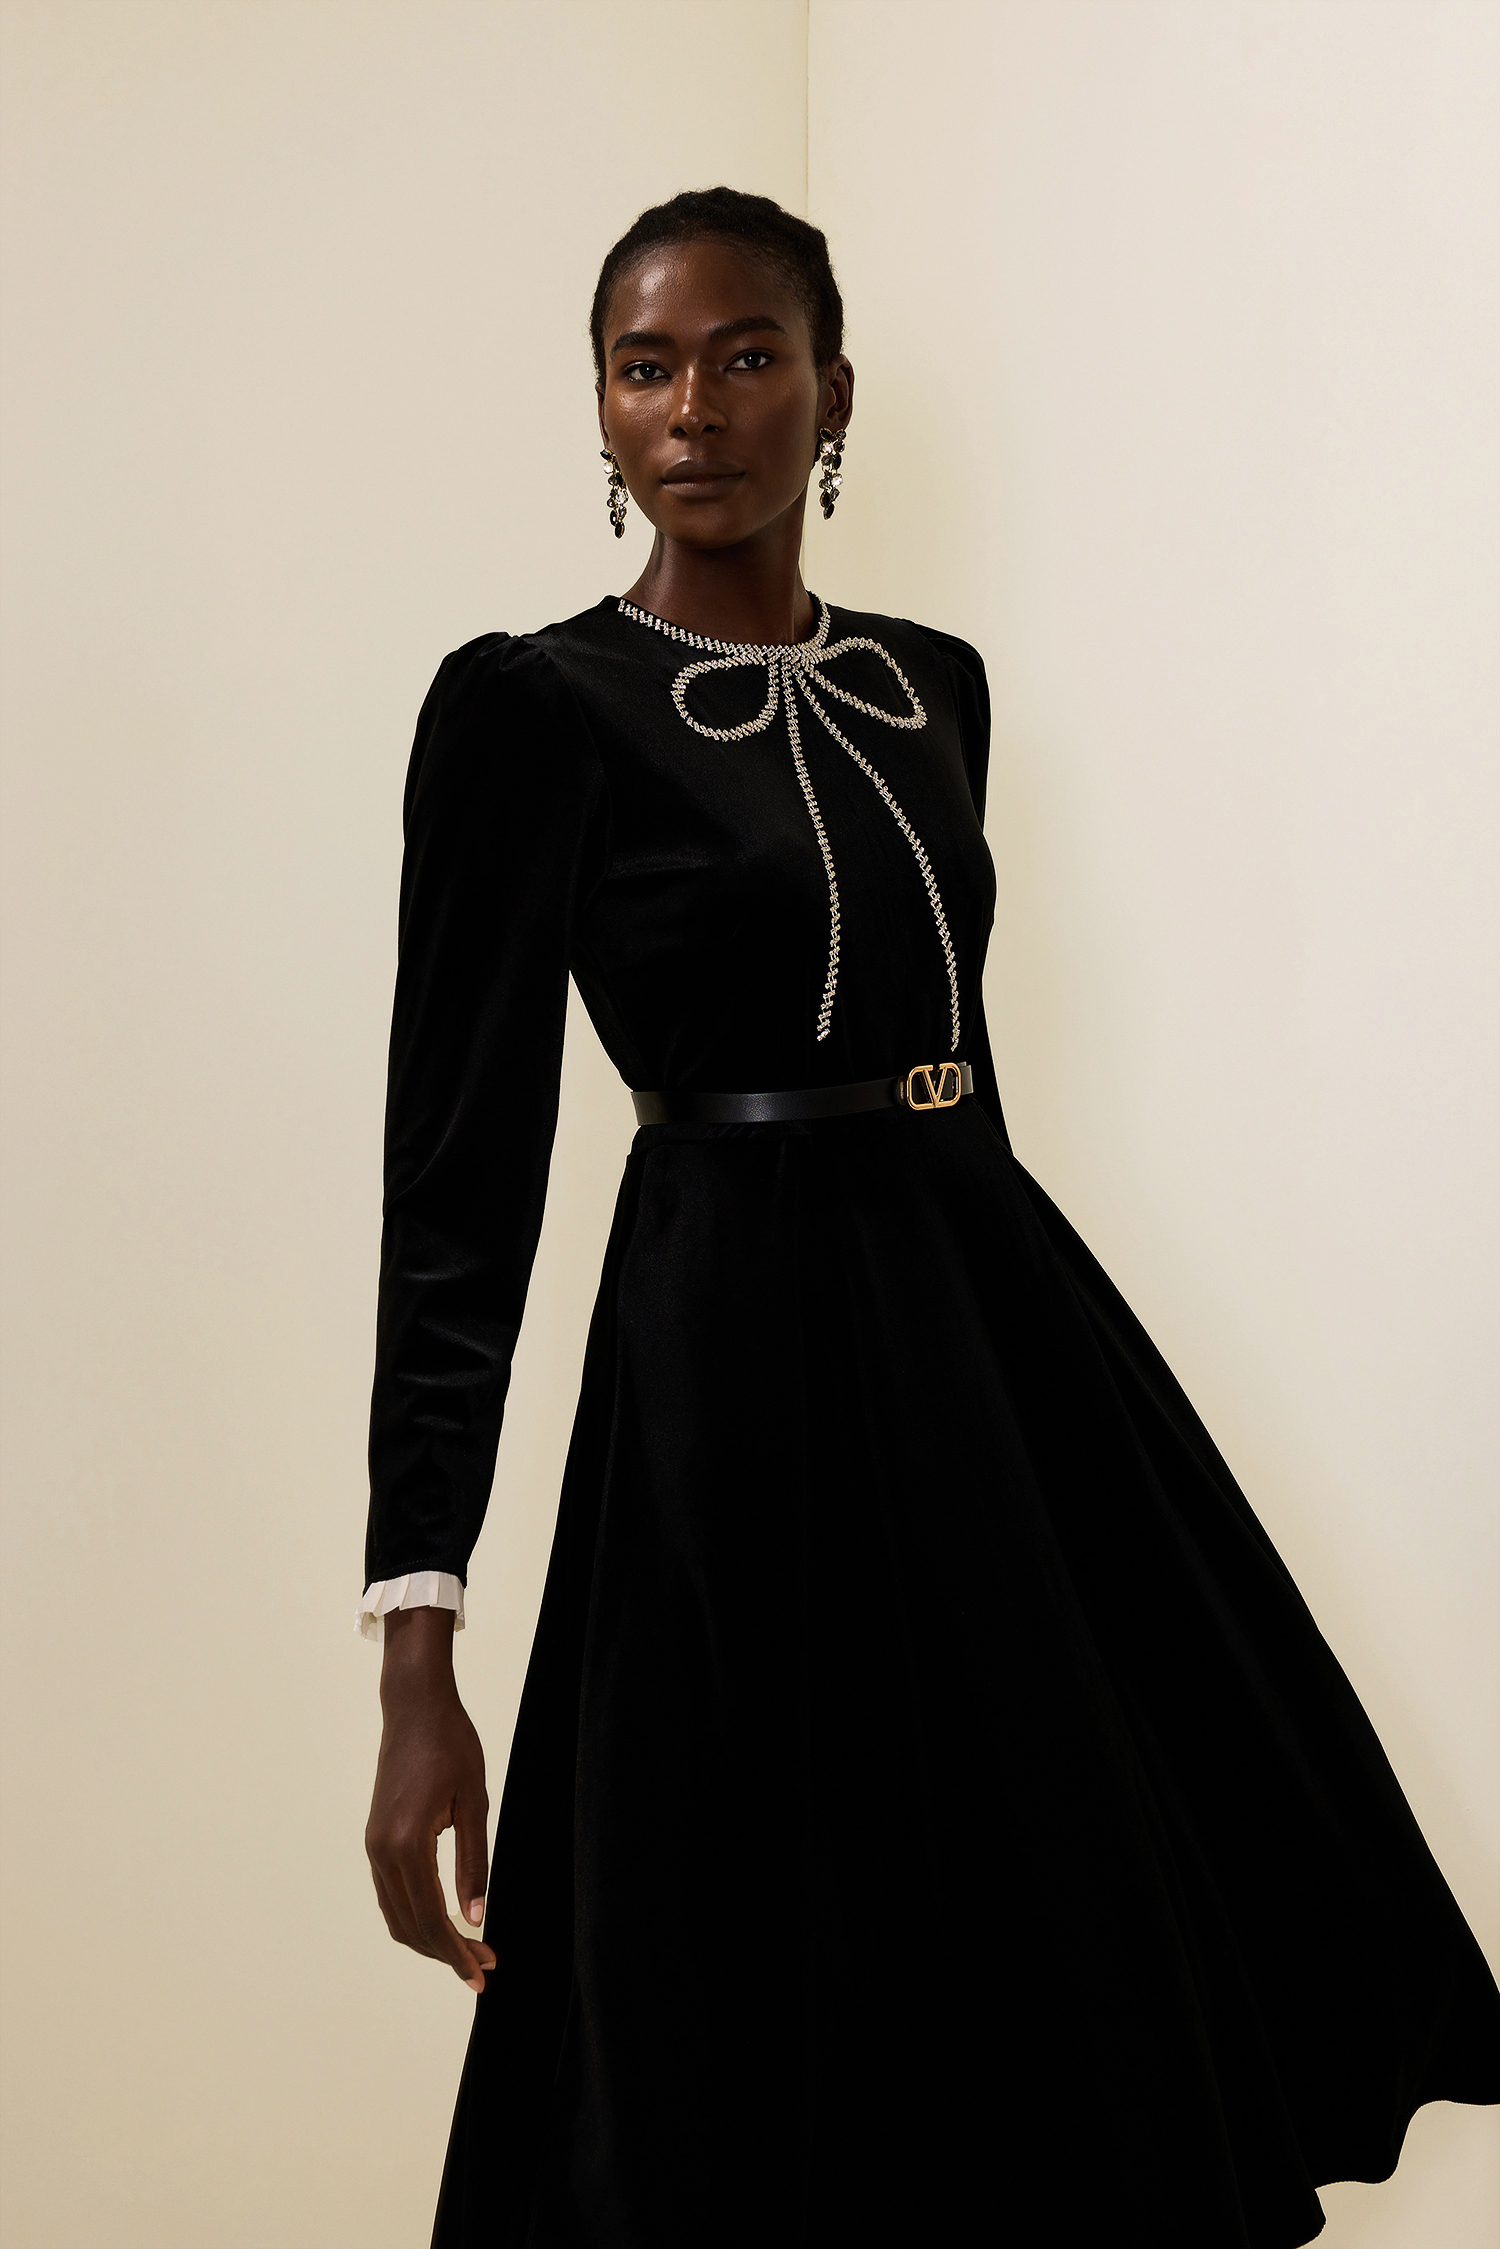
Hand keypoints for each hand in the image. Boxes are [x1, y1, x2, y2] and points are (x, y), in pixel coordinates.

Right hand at [364, 1606, 495, 1992]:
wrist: (415, 1706)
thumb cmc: (452, 1746)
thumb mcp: (474, 1803)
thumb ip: (473, 1863)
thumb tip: (476, 1917)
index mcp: (406, 1843)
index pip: (431, 1917)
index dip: (457, 1952)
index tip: (482, 1974)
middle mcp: (382, 1851)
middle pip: (409, 1926)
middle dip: (446, 1953)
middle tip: (484, 1968)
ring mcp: (374, 1846)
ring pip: (396, 1915)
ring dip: (429, 1939)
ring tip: (469, 1951)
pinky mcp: (376, 1839)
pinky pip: (391, 1893)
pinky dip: (415, 1916)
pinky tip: (444, 1921)